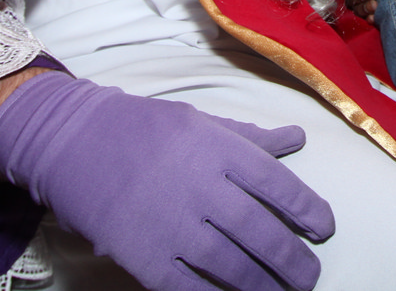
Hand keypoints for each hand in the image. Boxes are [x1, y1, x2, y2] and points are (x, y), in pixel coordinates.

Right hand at [0, 73, 334, 290]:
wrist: (71, 143)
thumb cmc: (143, 128)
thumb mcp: (201, 122)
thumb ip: (251, 138)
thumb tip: (298, 140)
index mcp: (217, 148)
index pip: (277, 184)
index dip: (308, 210)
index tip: (324, 229)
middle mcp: (199, 187)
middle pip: (261, 233)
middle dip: (292, 261)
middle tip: (310, 277)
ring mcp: (170, 225)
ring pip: (232, 267)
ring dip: (263, 285)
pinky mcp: (143, 256)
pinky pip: (190, 288)